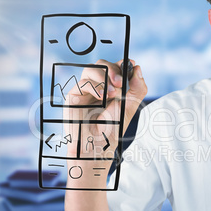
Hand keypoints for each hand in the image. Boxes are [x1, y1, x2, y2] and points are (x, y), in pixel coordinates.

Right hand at [63, 59, 146, 187]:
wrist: (97, 146)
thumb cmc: (111, 130)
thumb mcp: (129, 107)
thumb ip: (137, 88)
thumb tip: (137, 67)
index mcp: (111, 88)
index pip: (115, 68)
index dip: (122, 64)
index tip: (131, 65)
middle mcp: (97, 87)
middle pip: (102, 64)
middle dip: (113, 69)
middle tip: (121, 83)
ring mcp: (84, 91)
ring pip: (91, 69)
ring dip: (104, 77)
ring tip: (112, 94)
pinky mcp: (73, 96)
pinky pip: (82, 82)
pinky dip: (95, 86)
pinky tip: (102, 97)